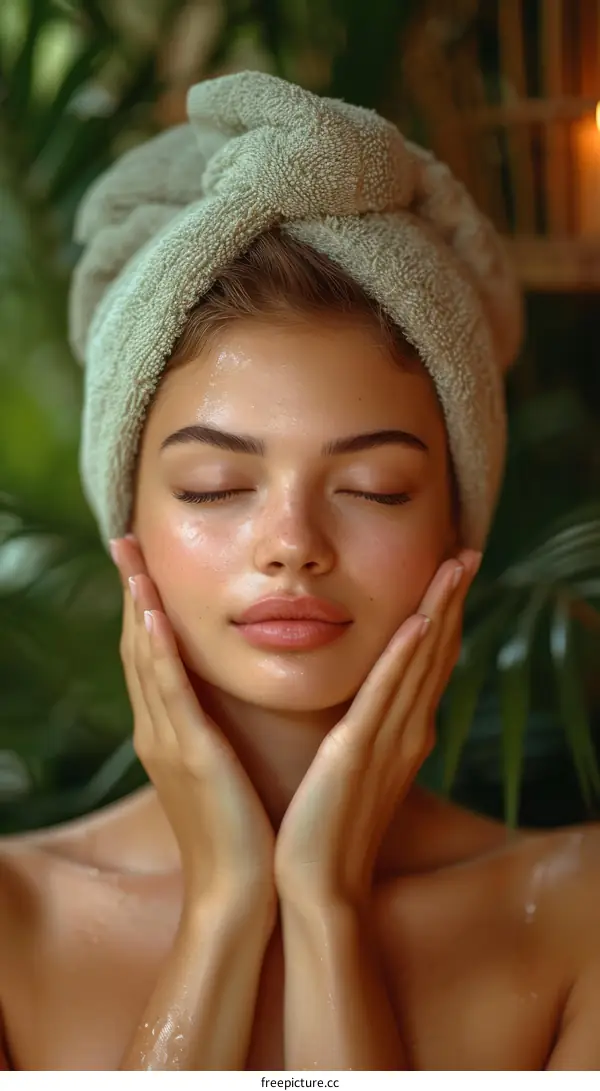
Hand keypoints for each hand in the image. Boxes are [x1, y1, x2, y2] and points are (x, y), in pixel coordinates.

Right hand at [111, 536, 276, 911]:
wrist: (239, 893)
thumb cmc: (240, 830)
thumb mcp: (221, 768)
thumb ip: (214, 729)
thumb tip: (223, 698)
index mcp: (170, 732)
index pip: (151, 656)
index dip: (144, 606)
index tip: (143, 563)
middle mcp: (159, 731)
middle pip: (139, 647)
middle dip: (132, 593)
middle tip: (124, 541)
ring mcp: (170, 743)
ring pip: (148, 661)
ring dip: (140, 607)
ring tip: (133, 560)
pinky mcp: (192, 756)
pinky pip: (171, 695)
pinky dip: (159, 653)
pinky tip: (156, 618)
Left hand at [273, 549, 481, 909]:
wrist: (315, 885)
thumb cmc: (326, 825)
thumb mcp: (352, 766)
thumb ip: (363, 729)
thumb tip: (364, 703)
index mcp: (401, 734)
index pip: (428, 663)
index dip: (442, 615)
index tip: (448, 573)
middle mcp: (405, 732)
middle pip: (435, 654)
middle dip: (451, 601)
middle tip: (465, 553)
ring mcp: (387, 742)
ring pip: (420, 664)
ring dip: (438, 612)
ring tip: (452, 566)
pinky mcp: (356, 753)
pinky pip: (386, 696)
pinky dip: (405, 658)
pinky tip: (418, 622)